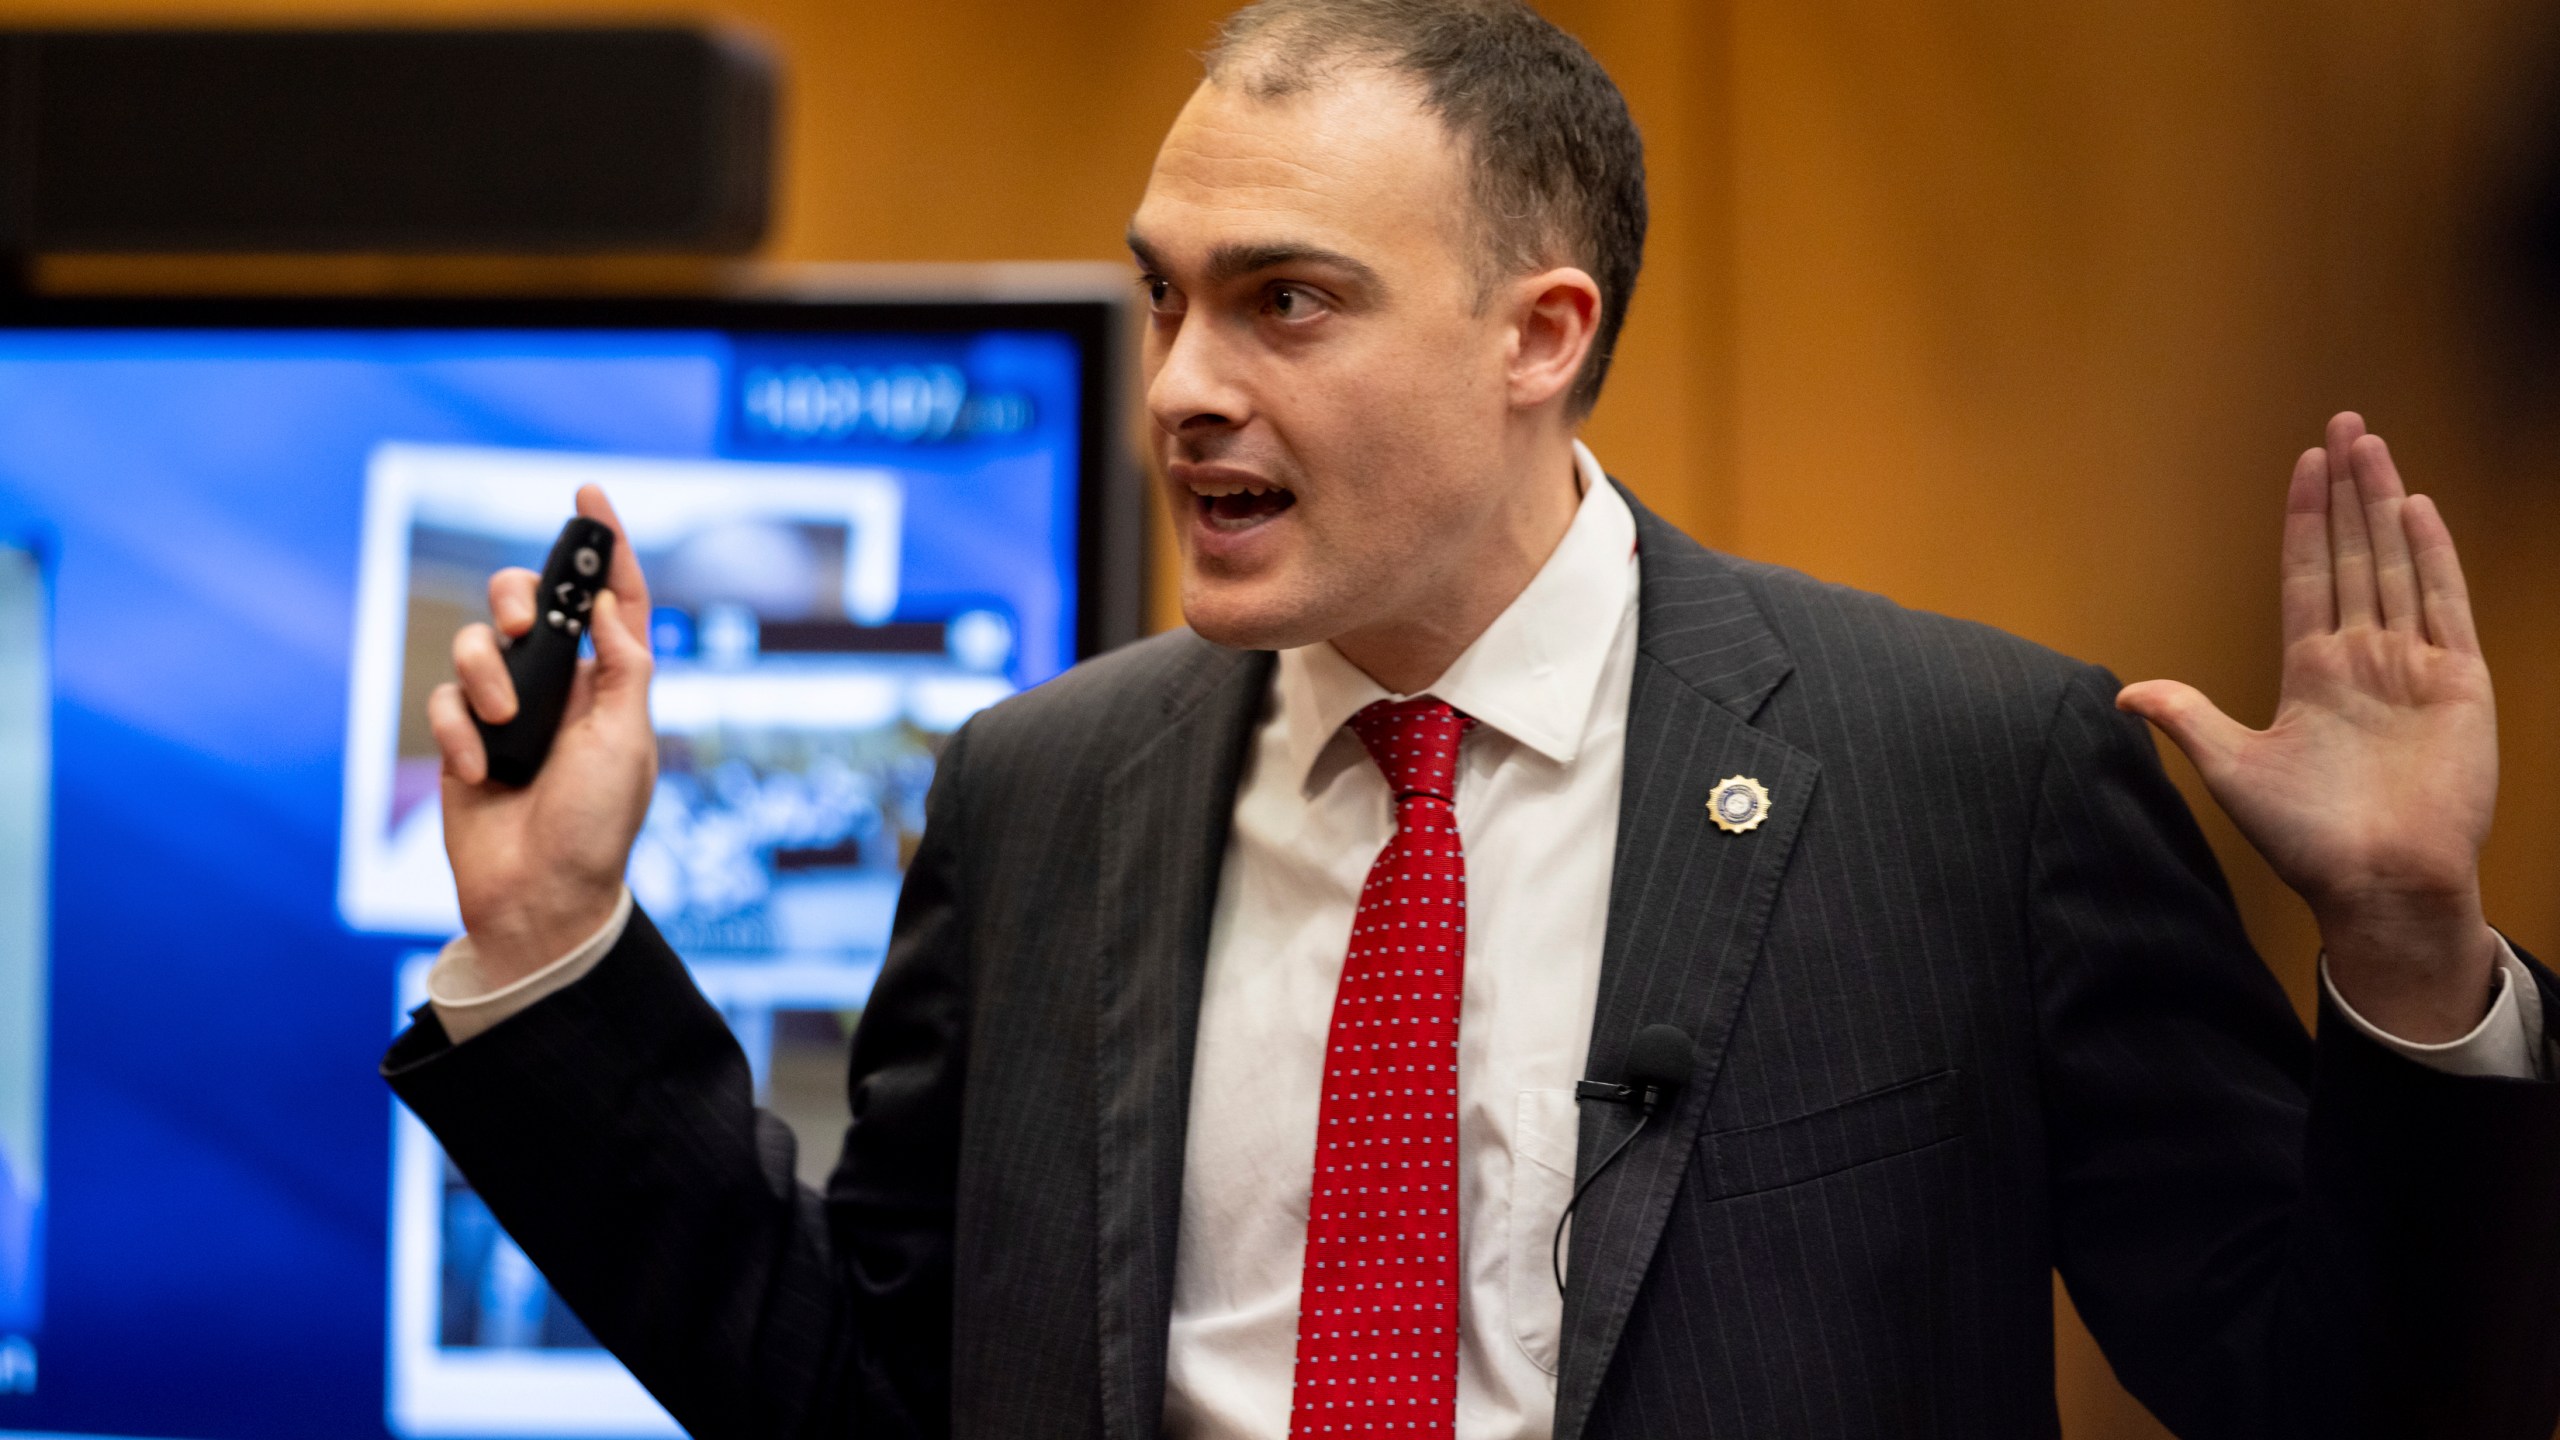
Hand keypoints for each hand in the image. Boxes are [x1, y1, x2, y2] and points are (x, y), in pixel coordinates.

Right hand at [426, 484, 657, 987]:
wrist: (537, 897)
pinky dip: (456, 730)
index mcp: (614, 684)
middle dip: (519, 593)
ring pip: (478, 643)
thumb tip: (605, 606)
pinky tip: (480, 770)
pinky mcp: (464, 740)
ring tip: (505, 724)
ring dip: (486, 674)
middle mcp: (562, 688)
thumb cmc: (594, 826)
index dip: (605, 547)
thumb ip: (623, 668)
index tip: (590, 492)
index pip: (613, 602)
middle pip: (530, 603)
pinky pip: (444, 702)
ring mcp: (509, 712)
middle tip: (524, 619)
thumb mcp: (627, 742)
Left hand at [2118, 413, 2500, 1041]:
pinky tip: (2418, 508)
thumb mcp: (2233, 769)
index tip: (2303, 464)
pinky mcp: (2458, 684)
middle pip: (2356, 553)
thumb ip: (2188, 717)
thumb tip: (2125, 691)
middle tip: (2344, 423)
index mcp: (2312, 673)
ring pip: (2398, 564)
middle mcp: (2364, 659)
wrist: (2376, 885)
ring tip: (2373, 444)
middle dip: (2348, 488)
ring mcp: (2412, 667)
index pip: (2308, 575)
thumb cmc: (2307, 839)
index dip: (2306, 520)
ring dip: (2385, 503)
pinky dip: (2433, 556)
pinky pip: (2444, 605)